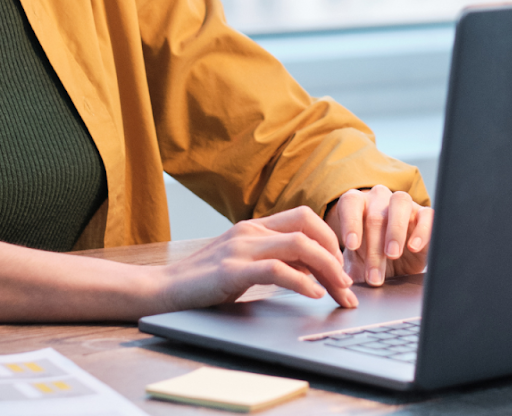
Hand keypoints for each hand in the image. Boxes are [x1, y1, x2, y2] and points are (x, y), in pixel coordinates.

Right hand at [155, 207, 358, 310]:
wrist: (161, 290)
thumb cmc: (204, 282)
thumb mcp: (245, 265)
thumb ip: (276, 261)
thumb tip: (314, 272)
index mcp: (254, 226)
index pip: (305, 217)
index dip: (331, 239)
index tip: (342, 267)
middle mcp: (250, 230)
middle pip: (309, 230)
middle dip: (337, 258)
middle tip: (350, 286)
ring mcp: (240, 248)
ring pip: (300, 246)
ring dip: (328, 270)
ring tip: (340, 292)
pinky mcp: (231, 270)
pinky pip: (276, 270)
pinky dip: (302, 282)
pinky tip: (313, 294)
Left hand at [326, 185, 432, 286]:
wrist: (392, 265)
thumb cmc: (368, 259)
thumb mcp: (354, 266)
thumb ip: (344, 272)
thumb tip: (338, 286)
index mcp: (357, 205)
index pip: (350, 203)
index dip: (350, 223)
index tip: (351, 246)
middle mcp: (380, 199)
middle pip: (375, 214)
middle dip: (374, 248)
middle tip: (374, 275)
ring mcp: (404, 204)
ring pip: (400, 202)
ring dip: (395, 230)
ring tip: (392, 254)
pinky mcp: (424, 215)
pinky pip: (426, 214)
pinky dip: (421, 229)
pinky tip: (414, 247)